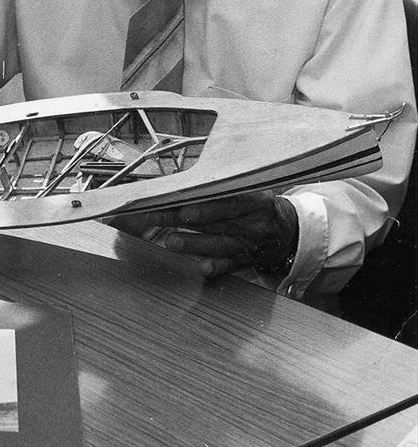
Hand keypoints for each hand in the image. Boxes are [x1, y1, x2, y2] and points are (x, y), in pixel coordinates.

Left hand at [113, 192, 297, 278]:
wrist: (287, 233)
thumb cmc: (259, 205)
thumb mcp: (252, 190)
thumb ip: (224, 186)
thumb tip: (185, 177)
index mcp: (254, 202)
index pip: (229, 203)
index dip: (208, 206)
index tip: (185, 207)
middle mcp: (249, 224)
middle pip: (214, 221)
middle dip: (184, 218)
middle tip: (160, 216)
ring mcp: (245, 244)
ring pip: (218, 245)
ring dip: (194, 244)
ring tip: (171, 242)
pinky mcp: (242, 260)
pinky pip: (229, 265)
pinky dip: (216, 267)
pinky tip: (201, 269)